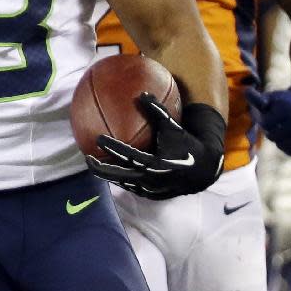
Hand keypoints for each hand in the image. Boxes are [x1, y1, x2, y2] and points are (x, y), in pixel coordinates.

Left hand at [87, 95, 224, 198]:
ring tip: (94, 164)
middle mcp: (152, 180)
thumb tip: (142, 93)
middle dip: (100, 169)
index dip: (112, 148)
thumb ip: (157, 111)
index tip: (98, 138)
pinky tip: (110, 171)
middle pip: (119, 176)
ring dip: (108, 175)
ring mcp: (151, 190)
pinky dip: (120, 180)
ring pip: (123, 184)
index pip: (129, 156)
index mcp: (157, 163)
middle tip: (87, 157)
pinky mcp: (152, 196)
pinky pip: (131, 188)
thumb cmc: (186, 144)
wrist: (203, 170)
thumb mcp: (173, 127)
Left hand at [245, 86, 290, 156]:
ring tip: (284, 130)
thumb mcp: (270, 98)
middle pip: (273, 137)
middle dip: (271, 131)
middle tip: (278, 123)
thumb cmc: (283, 103)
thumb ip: (256, 98)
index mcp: (287, 108)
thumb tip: (245, 90)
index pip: (266, 124)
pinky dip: (288, 147)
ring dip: (279, 140)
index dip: (266, 120)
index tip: (272, 113)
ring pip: (282, 145)